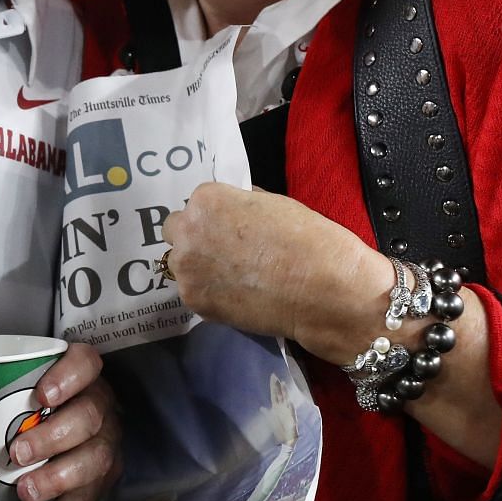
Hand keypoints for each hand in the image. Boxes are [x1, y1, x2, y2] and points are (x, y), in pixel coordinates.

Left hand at [4, 342, 119, 500]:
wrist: (62, 427)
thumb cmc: (28, 402)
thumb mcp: (6, 386)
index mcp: (80, 374)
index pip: (86, 363)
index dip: (68, 377)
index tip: (40, 396)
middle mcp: (100, 406)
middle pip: (89, 417)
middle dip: (53, 437)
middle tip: (16, 454)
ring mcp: (106, 444)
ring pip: (94, 460)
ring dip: (58, 479)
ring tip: (24, 492)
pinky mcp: (102, 480)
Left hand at [162, 183, 389, 365]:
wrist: (323, 289)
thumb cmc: (307, 238)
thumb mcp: (274, 203)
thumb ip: (242, 204)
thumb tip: (234, 210)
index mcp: (207, 200)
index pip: (197, 204)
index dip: (216, 217)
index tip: (232, 229)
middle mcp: (187, 231)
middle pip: (178, 231)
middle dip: (197, 238)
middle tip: (225, 252)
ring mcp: (187, 268)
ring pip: (182, 263)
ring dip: (199, 267)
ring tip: (232, 278)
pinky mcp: (194, 301)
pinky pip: (194, 291)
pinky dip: (210, 293)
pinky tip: (236, 296)